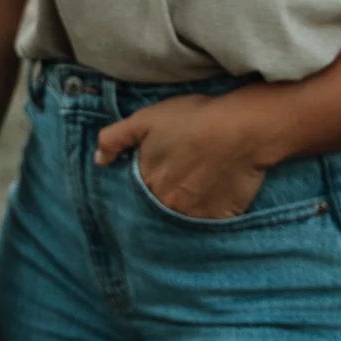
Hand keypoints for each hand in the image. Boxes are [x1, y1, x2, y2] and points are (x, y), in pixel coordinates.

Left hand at [95, 90, 275, 219]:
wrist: (241, 128)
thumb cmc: (192, 119)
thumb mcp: (145, 119)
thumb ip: (115, 139)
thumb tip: (99, 159)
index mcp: (149, 184)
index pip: (138, 192)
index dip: (146, 180)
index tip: (157, 169)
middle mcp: (169, 206)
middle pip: (160, 206)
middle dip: (164, 196)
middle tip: (180, 176)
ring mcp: (196, 215)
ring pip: (184, 216)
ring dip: (185, 205)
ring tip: (197, 184)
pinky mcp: (222, 219)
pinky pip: (210, 221)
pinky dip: (210, 211)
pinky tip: (215, 192)